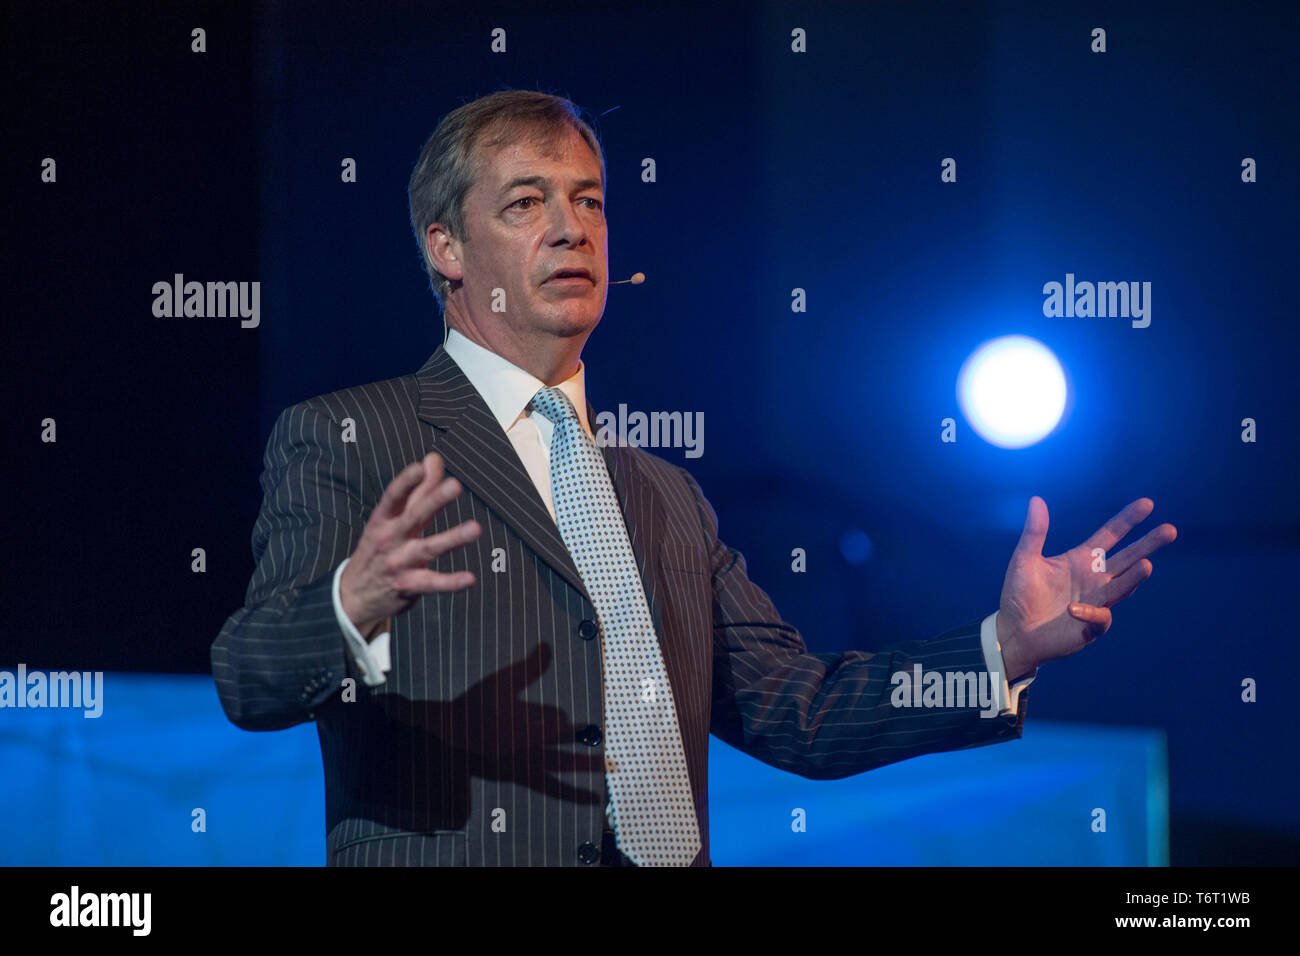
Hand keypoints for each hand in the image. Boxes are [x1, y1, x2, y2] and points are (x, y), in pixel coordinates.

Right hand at [339, 452, 481, 636]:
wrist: (354, 595)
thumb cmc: (380, 548)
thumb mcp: (391, 519)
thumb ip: (417, 489)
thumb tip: (434, 458)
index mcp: (384, 519)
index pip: (394, 496)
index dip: (406, 481)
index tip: (420, 466)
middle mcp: (390, 539)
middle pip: (414, 517)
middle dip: (434, 501)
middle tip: (456, 485)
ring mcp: (398, 563)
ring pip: (428, 549)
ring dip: (452, 538)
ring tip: (475, 528)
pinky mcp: (408, 586)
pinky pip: (432, 583)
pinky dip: (451, 582)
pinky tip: (470, 578)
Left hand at [996, 496, 1176, 677]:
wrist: (1014, 632)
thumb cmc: (1019, 595)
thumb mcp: (1024, 560)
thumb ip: (1034, 533)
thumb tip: (1037, 499)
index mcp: (1082, 559)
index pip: (1110, 535)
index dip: (1128, 519)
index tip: (1148, 503)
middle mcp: (1095, 579)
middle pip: (1128, 558)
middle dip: (1148, 544)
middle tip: (1170, 529)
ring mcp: (1095, 602)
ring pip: (1122, 587)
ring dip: (1134, 578)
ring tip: (1146, 565)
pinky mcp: (1089, 627)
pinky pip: (1099, 619)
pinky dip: (1091, 613)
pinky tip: (1074, 609)